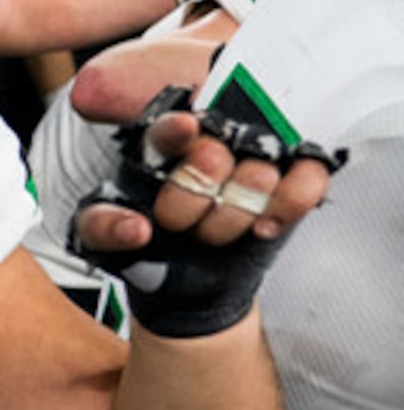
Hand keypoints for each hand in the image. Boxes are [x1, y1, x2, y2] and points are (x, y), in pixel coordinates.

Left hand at [69, 87, 338, 337]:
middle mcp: (213, 145)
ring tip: (210, 234)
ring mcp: (255, 161)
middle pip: (212, 157)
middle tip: (178, 224)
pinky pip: (307, 182)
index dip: (176, 131)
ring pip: (257, 176)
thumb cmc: (147, 244)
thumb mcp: (108, 237)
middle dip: (192, 197)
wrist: (185, 279)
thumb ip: (103, 225)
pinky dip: (287, 205)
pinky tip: (263, 228)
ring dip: (231, 216)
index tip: (183, 130)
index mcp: (164, 145)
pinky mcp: (292, 182)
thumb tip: (133, 224)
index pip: (168, 130)